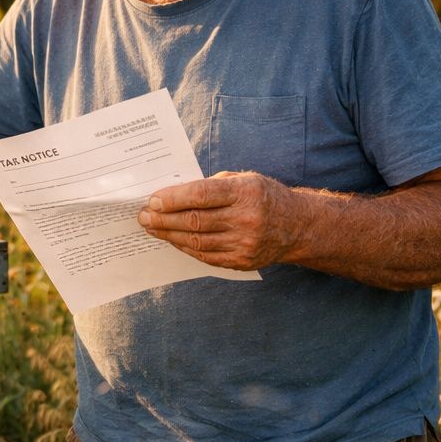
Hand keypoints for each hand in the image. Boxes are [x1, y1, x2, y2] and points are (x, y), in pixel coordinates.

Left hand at [136, 171, 303, 271]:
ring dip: (169, 234)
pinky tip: (172, 239)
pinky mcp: (242, 261)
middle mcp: (247, 219)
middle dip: (163, 219)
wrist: (297, 226)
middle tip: (143, 216)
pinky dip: (184, 247)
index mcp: (246, 192)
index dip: (173, 198)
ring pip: (196, 241)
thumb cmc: (263, 196)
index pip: (201, 195)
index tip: (152, 200)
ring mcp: (245, 243)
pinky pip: (205, 255)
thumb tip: (173, 194)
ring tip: (151, 228)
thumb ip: (212, 186)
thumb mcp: (244, 180)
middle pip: (194, 221)